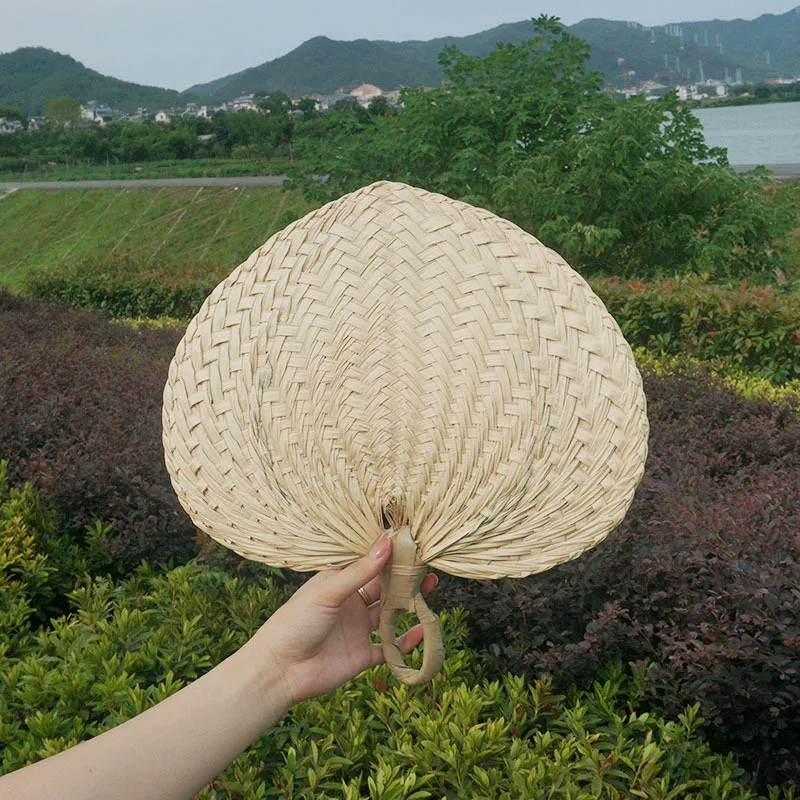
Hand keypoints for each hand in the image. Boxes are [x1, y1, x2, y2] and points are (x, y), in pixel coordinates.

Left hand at [249, 538, 437, 704]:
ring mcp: (358, 629)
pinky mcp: (363, 655)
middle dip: (404, 578)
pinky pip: (390, 647)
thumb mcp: (328, 592)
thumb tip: (386, 544)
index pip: (368, 565)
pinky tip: (422, 630)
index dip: (389, 556)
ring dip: (409, 604)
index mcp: (338, 583)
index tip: (411, 544)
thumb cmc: (295, 622)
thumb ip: (360, 572)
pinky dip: (406, 641)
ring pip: (390, 614)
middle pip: (383, 588)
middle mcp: (350, 604)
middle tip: (426, 567)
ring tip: (429, 589)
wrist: (280, 670)